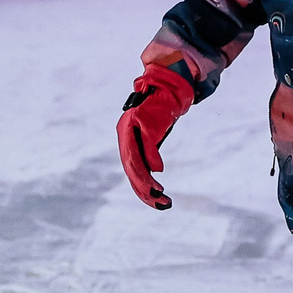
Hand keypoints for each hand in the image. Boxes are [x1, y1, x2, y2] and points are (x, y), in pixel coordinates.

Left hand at [117, 68, 193, 209]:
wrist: (167, 88)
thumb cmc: (160, 115)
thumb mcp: (152, 138)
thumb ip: (148, 154)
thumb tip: (153, 173)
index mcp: (125, 140)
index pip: (131, 170)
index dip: (142, 189)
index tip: (155, 203)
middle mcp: (125, 134)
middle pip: (130, 169)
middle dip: (143, 190)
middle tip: (158, 203)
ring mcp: (132, 128)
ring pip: (134, 160)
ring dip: (146, 180)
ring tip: (158, 193)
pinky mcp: (143, 121)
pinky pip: (146, 145)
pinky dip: (152, 160)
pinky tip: (159, 172)